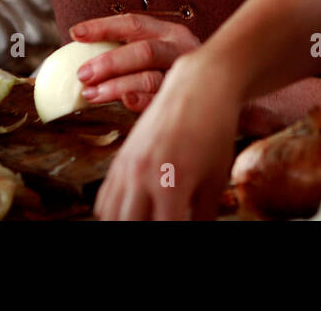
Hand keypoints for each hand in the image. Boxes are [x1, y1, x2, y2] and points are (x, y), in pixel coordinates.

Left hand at [70, 13, 200, 113]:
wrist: (222, 85)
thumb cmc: (173, 69)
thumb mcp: (156, 51)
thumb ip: (127, 52)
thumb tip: (82, 62)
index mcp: (168, 32)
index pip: (133, 23)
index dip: (103, 27)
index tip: (76, 33)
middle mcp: (179, 48)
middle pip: (143, 51)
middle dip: (109, 62)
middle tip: (83, 74)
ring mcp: (185, 74)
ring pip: (150, 78)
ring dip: (116, 86)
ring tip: (91, 94)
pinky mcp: (186, 97)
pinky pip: (161, 100)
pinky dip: (142, 100)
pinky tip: (125, 101)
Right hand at [93, 54, 240, 219]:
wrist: (200, 87)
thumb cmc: (214, 130)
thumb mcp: (215, 180)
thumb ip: (202, 216)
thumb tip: (196, 230)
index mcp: (172, 184)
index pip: (164, 229)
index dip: (172, 234)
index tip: (178, 233)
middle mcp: (143, 176)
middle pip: (130, 225)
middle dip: (145, 229)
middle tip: (162, 223)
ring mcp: (127, 167)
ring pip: (111, 215)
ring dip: (125, 221)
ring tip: (145, 219)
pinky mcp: (121, 158)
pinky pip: (105, 197)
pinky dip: (113, 211)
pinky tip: (131, 213)